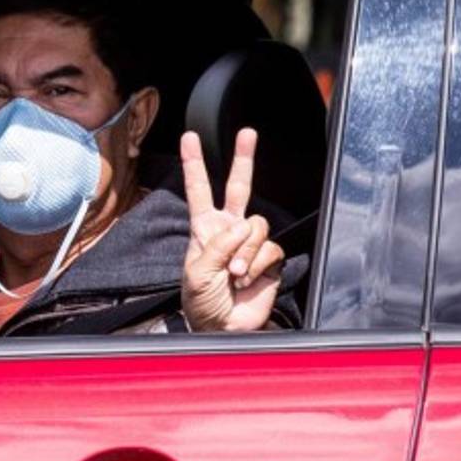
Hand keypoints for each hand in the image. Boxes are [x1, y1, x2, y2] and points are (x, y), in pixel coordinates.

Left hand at [180, 128, 284, 331]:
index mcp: (204, 229)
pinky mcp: (269, 260)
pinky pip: (270, 248)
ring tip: (234, 273)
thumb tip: (242, 226)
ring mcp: (250, 244)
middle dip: (243, 159)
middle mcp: (228, 230)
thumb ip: (218, 245)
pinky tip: (247, 278)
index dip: (194, 164)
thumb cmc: (201, 302)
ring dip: (246, 250)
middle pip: (239, 187)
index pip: (198, 190)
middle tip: (247, 133)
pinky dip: (258, 264)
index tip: (190, 137)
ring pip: (257, 224)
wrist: (222, 328)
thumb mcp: (197, 272)